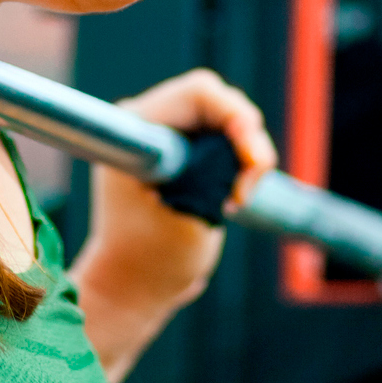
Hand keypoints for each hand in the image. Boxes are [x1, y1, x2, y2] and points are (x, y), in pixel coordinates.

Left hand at [71, 69, 277, 382]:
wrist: (130, 288)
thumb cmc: (151, 260)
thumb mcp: (192, 217)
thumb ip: (217, 174)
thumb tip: (246, 148)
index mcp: (136, 131)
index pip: (199, 94)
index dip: (237, 117)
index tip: (251, 162)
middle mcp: (146, 121)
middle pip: (216, 101)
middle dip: (246, 139)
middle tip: (247, 191)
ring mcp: (162, 134)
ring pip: (225, 119)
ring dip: (245, 155)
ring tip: (236, 200)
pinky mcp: (179, 151)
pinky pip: (223, 139)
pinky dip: (239, 163)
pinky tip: (232, 197)